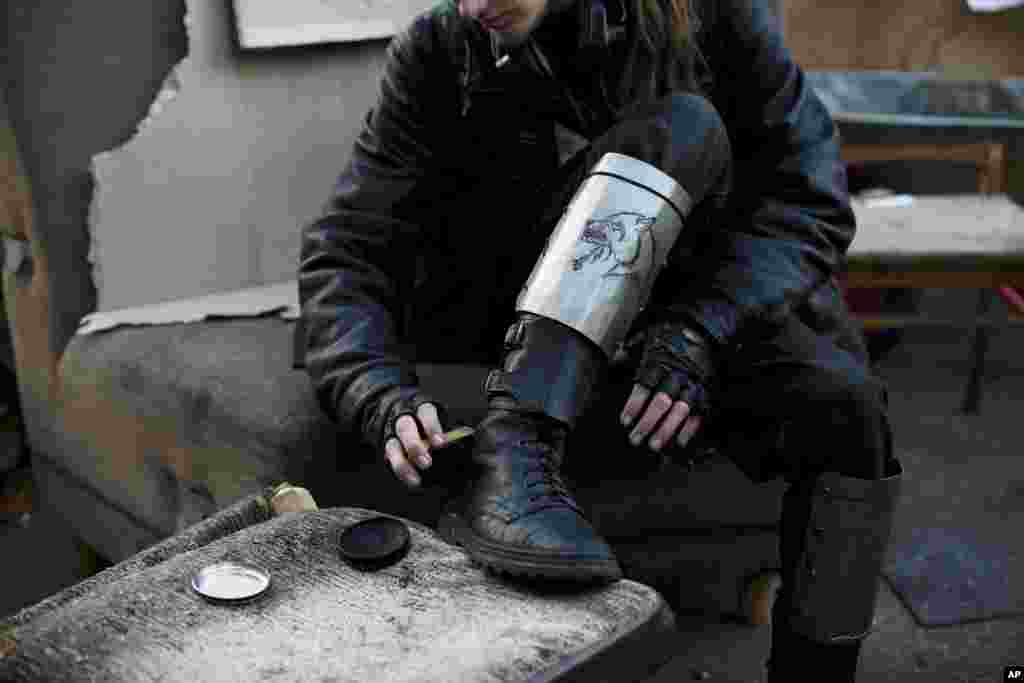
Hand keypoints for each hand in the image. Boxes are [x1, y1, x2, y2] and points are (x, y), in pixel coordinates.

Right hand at [364, 386, 447, 488]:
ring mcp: (393, 434)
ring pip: (393, 445)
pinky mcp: (388, 448)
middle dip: (414, 446)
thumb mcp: (439, 424)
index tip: (440, 443)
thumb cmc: (429, 424)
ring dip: (403, 463)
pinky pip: (389, 460)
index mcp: (421, 409)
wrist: (405, 419)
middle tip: (426, 463)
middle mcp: (404, 419)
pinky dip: (399, 472)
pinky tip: (410, 481)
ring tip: (415, 479)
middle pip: (405, 427)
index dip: (432, 427)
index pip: (425, 413)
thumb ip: (449, 434)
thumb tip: (462, 445)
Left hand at [621, 321, 715, 454]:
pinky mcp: (706, 391)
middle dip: (648, 423)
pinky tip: (680, 442)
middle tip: (636, 439)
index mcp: (659, 361)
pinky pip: (700, 413)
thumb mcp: (645, 338)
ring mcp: (693, 384)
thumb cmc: (667, 336)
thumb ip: (628, 351)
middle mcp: (677, 374)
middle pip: (662, 401)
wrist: (701, 328)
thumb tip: (613, 359)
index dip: (634, 405)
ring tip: (654, 445)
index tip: (624, 421)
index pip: (644, 386)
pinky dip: (691, 429)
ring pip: (680, 410)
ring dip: (667, 430)